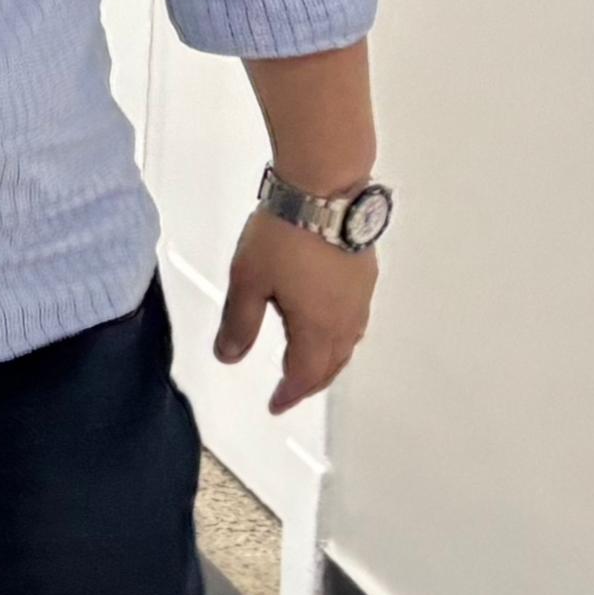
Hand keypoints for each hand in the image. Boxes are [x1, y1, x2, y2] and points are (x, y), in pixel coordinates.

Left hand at [215, 208, 377, 415]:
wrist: (326, 190)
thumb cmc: (284, 235)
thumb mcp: (248, 280)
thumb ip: (239, 322)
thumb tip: (228, 357)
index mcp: (317, 327)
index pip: (305, 375)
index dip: (289, 394)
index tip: (276, 405)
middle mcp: (346, 319)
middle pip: (331, 364)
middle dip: (310, 382)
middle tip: (290, 390)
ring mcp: (360, 296)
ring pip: (347, 343)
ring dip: (327, 359)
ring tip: (308, 361)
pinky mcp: (365, 274)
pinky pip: (355, 320)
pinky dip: (339, 335)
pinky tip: (327, 322)